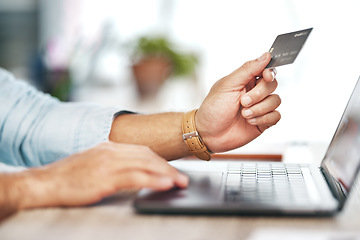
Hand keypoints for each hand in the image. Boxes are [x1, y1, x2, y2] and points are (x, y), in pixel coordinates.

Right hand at [13, 142, 188, 208]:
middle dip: (168, 167)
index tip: (171, 169)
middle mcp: (111, 151)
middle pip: (148, 156)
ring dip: (166, 174)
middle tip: (182, 178)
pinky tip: (164, 184)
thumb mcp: (93, 162)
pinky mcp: (104, 179)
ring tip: (180, 182)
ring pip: (145, 165)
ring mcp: (107, 164)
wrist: (44, 182)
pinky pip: (135, 178)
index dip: (160, 160)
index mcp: (109, 147)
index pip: (142, 151)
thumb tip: (133, 169)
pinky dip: (153, 180)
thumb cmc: (68, 176)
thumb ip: (113, 162)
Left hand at [196, 52, 280, 152]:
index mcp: (245, 80)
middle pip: (273, 84)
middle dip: (259, 94)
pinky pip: (276, 116)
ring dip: (260, 108)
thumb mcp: (228, 85)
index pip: (266, 69)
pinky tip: (249, 121)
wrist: (208, 134)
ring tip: (244, 114)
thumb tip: (266, 55)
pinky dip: (264, 119)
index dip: (269, 72)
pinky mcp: (263, 122)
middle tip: (243, 102)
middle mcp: (254, 92)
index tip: (266, 76)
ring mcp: (260, 107)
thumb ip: (247, 70)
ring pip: (276, 100)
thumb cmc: (213, 108)